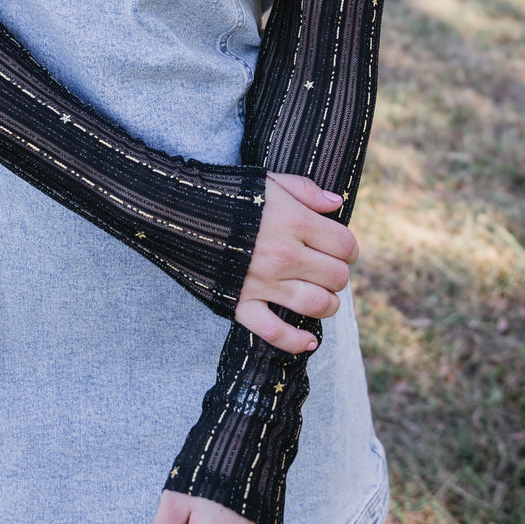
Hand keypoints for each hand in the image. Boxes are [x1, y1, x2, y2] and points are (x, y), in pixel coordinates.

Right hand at [234, 173, 357, 354]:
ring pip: (317, 305)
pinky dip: (296, 342)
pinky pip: (275, 332)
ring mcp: (264, 282)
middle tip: (325, 269)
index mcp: (294, 222)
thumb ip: (305, 190)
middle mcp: (284, 255)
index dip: (348, 249)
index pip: (344, 246)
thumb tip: (337, 203)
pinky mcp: (241, 303)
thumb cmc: (228, 193)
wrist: (176, 211)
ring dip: (327, 304)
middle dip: (337, 275)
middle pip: (336, 277)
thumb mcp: (269, 181)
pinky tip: (309, 342)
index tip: (340, 249)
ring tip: (321, 296)